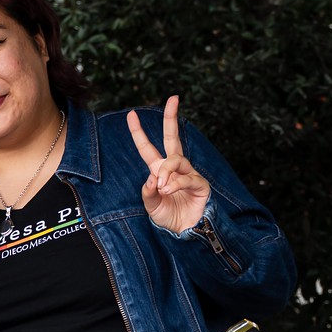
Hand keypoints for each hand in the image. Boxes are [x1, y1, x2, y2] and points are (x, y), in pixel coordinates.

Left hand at [126, 96, 211, 233]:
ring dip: (166, 171)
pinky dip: (175, 183)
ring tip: (161, 187)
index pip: (148, 148)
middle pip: (172, 137)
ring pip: (175, 159)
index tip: (131, 114)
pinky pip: (186, 177)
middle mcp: (175, 168)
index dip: (139, 132)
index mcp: (159, 171)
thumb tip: (153, 176)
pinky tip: (168, 190)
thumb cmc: (169, 217)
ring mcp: (189, 173)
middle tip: (173, 98)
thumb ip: (147, 191)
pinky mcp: (200, 183)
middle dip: (171, 117)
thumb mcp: (151, 205)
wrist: (185, 232)